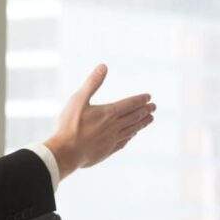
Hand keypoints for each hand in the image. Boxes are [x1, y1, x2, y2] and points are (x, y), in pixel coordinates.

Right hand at [44, 64, 154, 178]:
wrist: (66, 153)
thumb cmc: (69, 125)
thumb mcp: (78, 99)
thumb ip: (92, 83)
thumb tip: (103, 66)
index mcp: (108, 113)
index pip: (130, 104)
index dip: (140, 100)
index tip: (149, 97)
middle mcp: (114, 126)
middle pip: (134, 117)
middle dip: (145, 111)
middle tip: (154, 107)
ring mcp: (111, 140)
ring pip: (132, 130)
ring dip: (142, 124)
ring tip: (150, 120)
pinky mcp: (107, 151)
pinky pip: (123, 142)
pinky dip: (130, 136)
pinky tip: (132, 135)